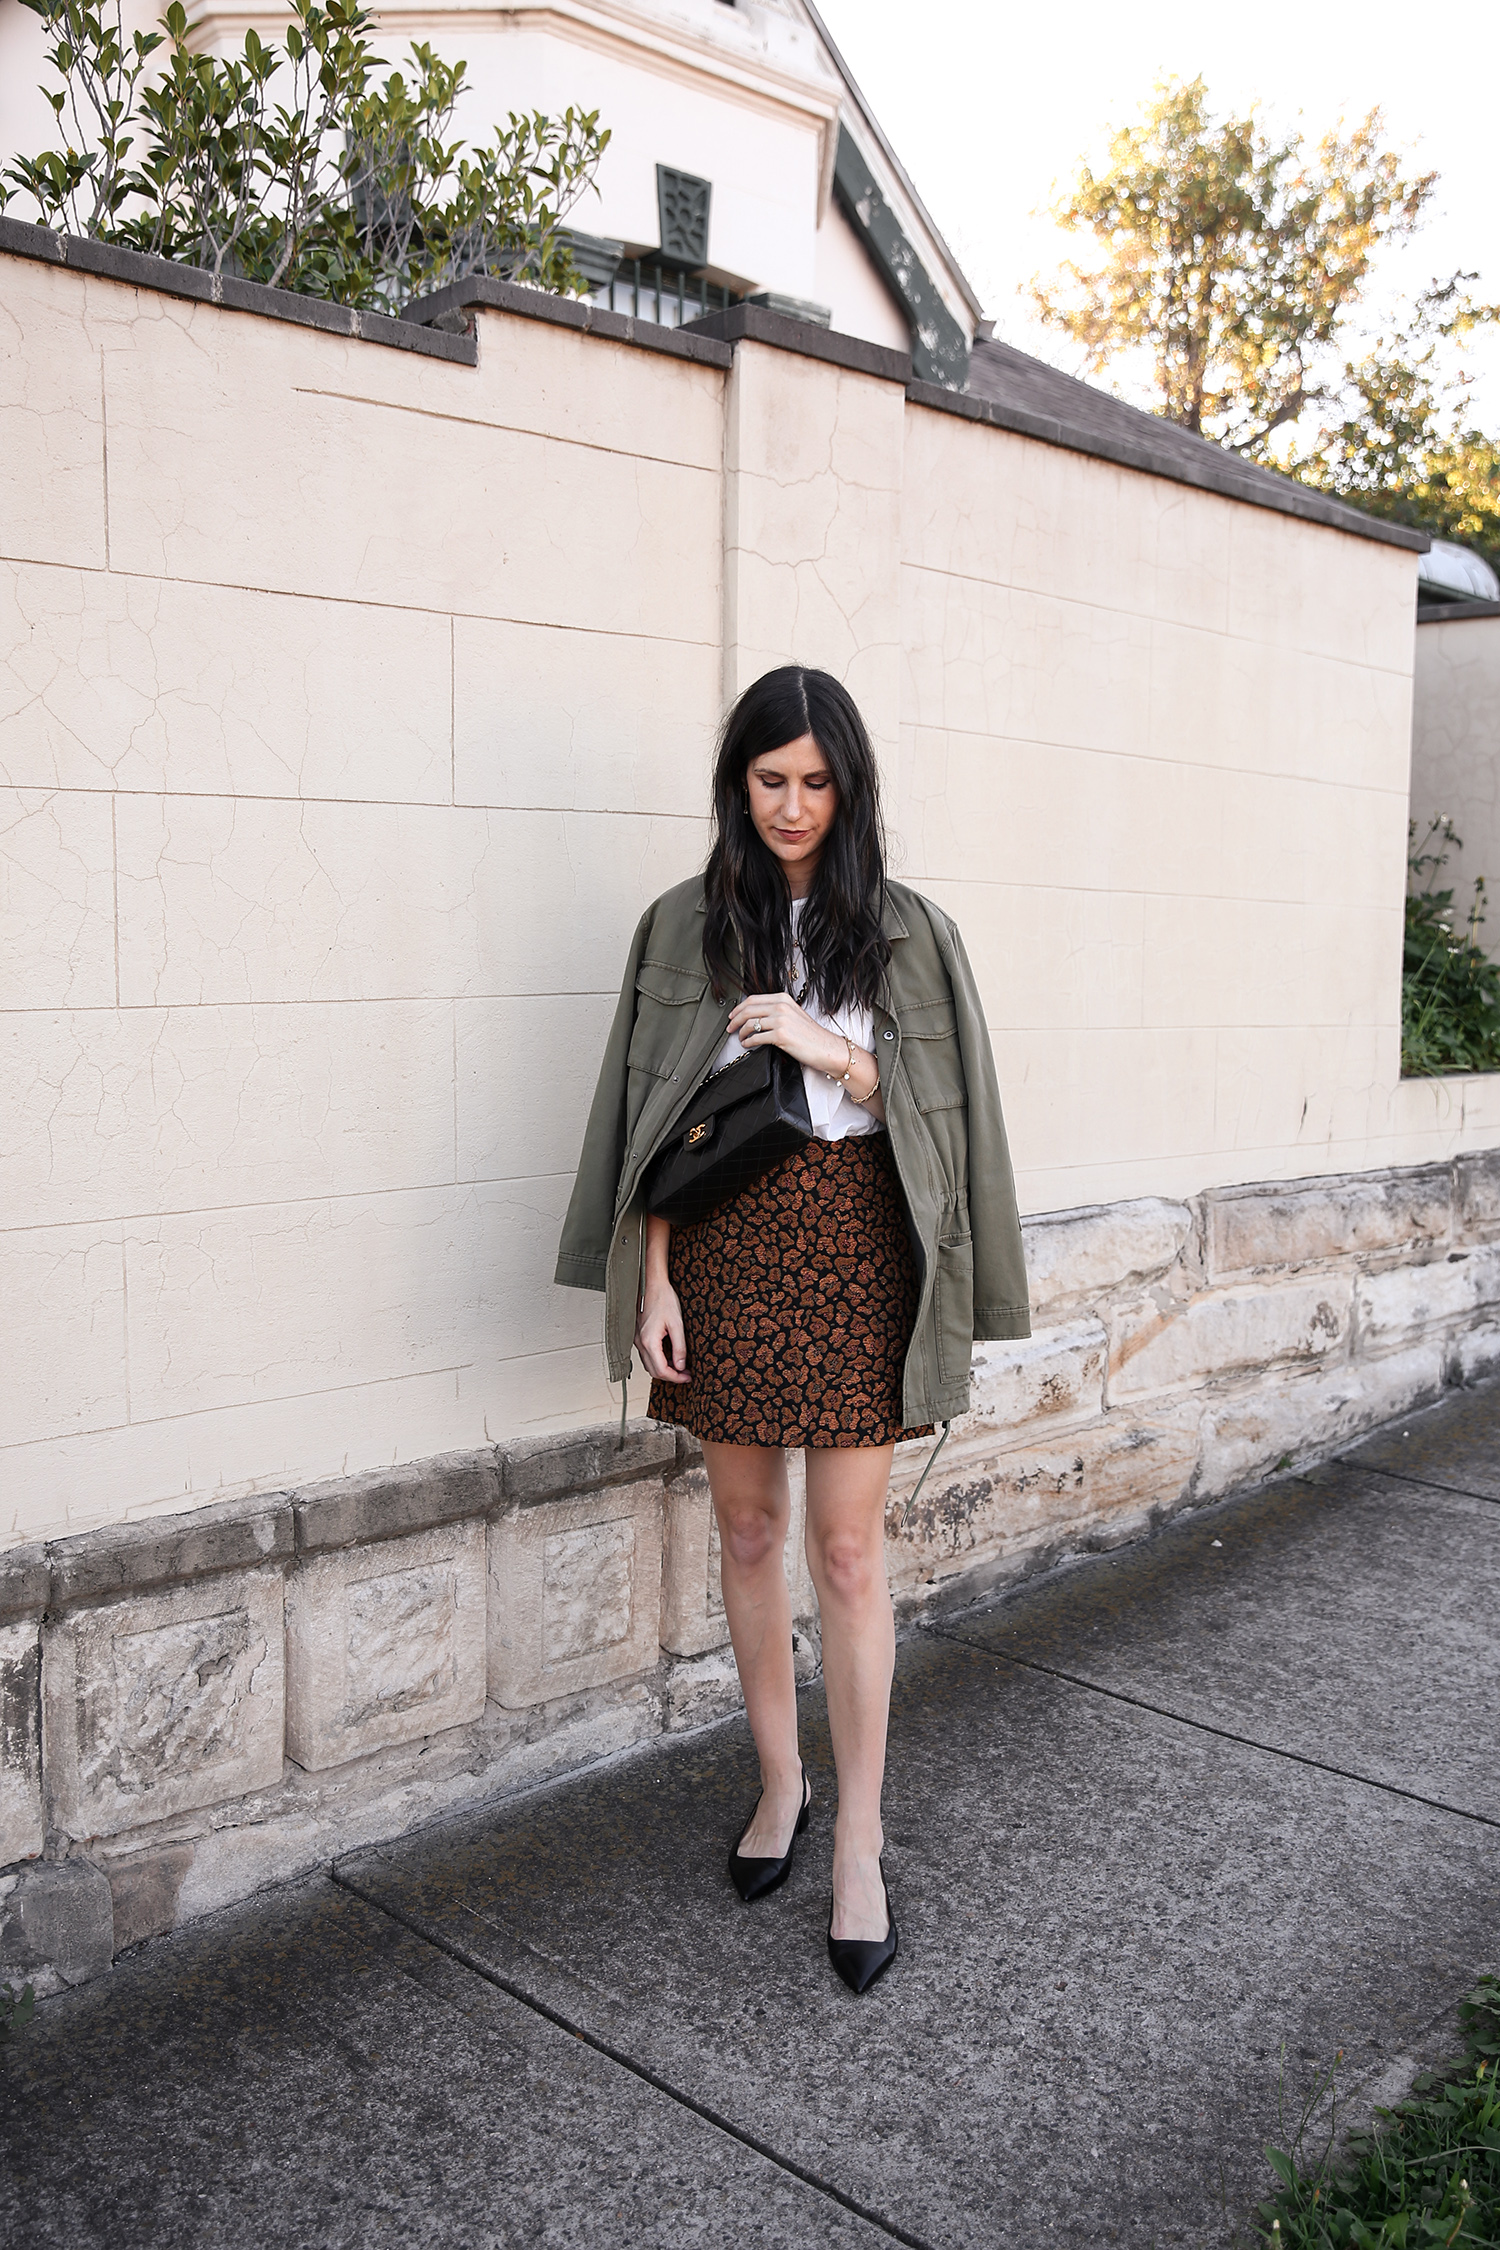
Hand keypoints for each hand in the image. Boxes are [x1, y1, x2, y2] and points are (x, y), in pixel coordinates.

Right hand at [636, 1277, 689, 1383]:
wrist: (652, 1285)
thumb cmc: (664, 1300)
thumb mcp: (677, 1325)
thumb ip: (679, 1348)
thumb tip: (681, 1366)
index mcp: (649, 1342)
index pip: (661, 1370)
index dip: (676, 1377)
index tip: (688, 1377)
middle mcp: (640, 1343)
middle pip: (654, 1371)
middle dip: (671, 1376)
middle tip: (686, 1374)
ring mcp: (637, 1340)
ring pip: (649, 1365)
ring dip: (664, 1369)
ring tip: (680, 1367)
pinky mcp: (638, 1336)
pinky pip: (647, 1356)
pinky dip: (658, 1361)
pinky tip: (670, 1358)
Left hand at [727, 990, 846, 1076]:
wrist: (826, 1048)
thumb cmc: (812, 1035)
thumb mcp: (794, 1014)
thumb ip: (777, 1010)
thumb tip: (756, 1014)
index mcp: (783, 999)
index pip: (753, 999)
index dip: (739, 1007)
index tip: (732, 1015)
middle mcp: (781, 1007)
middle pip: (748, 1010)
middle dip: (735, 1019)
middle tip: (730, 1027)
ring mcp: (781, 1021)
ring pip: (750, 1024)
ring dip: (741, 1032)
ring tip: (740, 1038)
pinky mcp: (780, 1036)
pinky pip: (756, 1038)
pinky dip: (748, 1042)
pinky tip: (747, 1045)